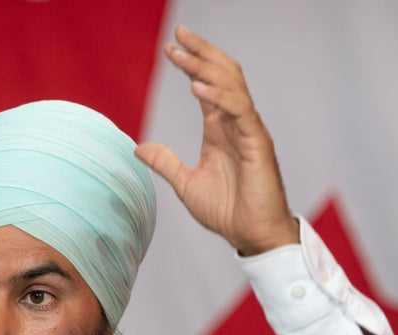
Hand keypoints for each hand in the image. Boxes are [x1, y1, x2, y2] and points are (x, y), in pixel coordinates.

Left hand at [135, 26, 299, 254]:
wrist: (250, 235)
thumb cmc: (227, 211)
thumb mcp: (185, 184)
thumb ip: (165, 162)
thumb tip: (139, 148)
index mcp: (219, 129)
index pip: (206, 86)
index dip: (190, 65)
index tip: (170, 49)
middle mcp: (235, 124)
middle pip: (221, 76)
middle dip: (201, 53)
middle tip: (179, 35)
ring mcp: (248, 131)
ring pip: (232, 86)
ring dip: (207, 67)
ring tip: (184, 54)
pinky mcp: (257, 143)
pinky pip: (240, 111)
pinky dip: (219, 97)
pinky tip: (198, 88)